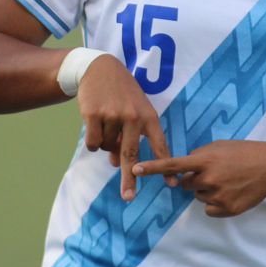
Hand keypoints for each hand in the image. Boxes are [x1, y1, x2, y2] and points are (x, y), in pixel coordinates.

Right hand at [77, 54, 172, 201]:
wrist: (99, 68)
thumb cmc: (120, 95)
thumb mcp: (132, 111)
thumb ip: (129, 138)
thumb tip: (117, 164)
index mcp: (149, 116)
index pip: (160, 145)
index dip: (165, 166)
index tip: (173, 184)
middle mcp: (133, 117)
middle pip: (131, 155)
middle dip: (130, 179)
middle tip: (129, 198)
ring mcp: (113, 115)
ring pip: (107, 148)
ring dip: (105, 144)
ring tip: (106, 122)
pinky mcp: (94, 115)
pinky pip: (93, 143)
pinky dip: (92, 141)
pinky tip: (94, 124)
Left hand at [133, 140, 265, 217]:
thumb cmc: (244, 153)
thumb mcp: (219, 147)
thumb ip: (199, 156)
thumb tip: (184, 170)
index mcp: (205, 160)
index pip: (173, 165)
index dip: (153, 168)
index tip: (134, 170)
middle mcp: (209, 179)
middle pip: (186, 185)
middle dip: (195, 179)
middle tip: (215, 172)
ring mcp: (218, 196)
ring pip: (198, 197)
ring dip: (207, 190)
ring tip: (227, 181)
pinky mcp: (227, 209)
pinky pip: (209, 209)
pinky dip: (216, 203)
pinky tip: (230, 193)